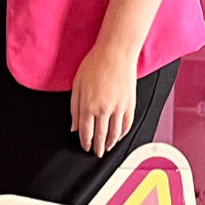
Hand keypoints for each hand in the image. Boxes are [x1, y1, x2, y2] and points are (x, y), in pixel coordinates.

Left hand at [70, 39, 138, 157]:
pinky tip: (120, 136)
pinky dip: (123, 133)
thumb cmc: (95, 64)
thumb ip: (74, 108)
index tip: (85, 147)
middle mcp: (104, 109)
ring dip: (111, 143)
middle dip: (98, 147)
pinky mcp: (130, 103)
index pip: (86, 132)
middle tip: (97, 153)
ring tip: (108, 147)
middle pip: (101, 136)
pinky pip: (127, 124)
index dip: (85, 142)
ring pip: (115, 133)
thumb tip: (74, 127)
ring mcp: (119, 107)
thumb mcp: (77, 84)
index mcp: (88, 105)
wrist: (116, 52)